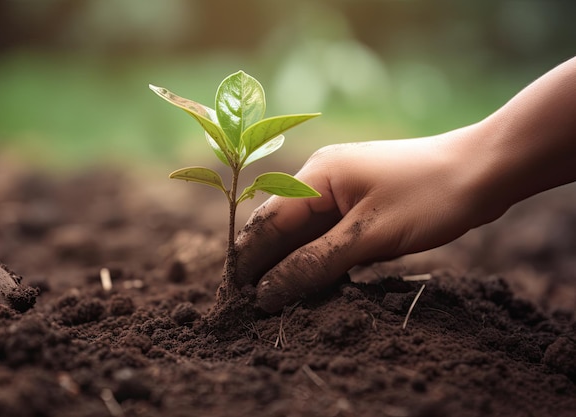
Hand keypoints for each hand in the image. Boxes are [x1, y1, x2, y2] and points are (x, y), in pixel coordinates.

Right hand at [235, 126, 501, 312]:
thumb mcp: (368, 237)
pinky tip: (312, 281)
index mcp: (315, 176)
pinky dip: (318, 257)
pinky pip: (327, 233)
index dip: (249, 261)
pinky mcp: (360, 203)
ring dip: (291, 263)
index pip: (267, 223)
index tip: (235, 297)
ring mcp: (341, 189)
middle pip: (281, 227)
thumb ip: (313, 264)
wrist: (484, 171)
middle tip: (251, 306)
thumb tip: (267, 292)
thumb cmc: (428, 197)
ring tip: (277, 301)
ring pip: (303, 232)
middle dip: (265, 264)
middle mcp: (320, 178)